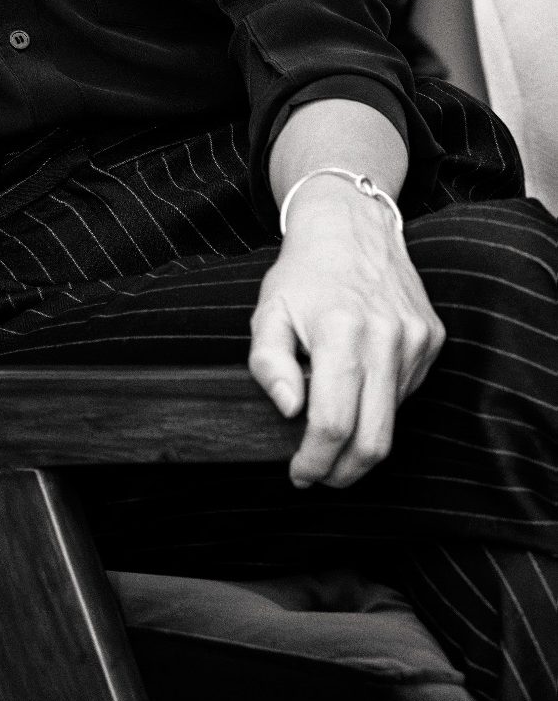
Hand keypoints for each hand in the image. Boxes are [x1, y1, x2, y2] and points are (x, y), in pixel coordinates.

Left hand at [248, 176, 444, 487]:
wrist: (351, 225)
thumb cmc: (303, 272)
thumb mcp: (268, 311)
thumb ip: (269, 363)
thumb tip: (290, 411)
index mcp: (341, 331)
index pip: (333, 423)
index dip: (315, 460)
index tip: (299, 473)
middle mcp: (386, 337)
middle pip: (374, 440)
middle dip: (344, 472)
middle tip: (320, 475)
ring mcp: (415, 340)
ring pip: (392, 421)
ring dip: (361, 438)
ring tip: (331, 427)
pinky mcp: (431, 339)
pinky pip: (405, 393)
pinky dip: (379, 405)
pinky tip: (358, 386)